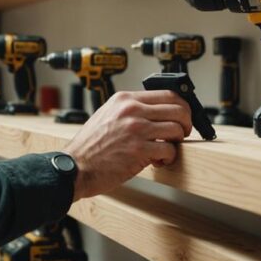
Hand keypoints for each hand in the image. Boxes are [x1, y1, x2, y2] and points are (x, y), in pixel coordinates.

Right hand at [63, 91, 192, 200]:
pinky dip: (168, 158)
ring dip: (176, 142)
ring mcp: (136, 129)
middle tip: (181, 134)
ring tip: (165, 150)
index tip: (181, 117)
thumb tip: (156, 113)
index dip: (180, 106)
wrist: (75, 167)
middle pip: (177, 109)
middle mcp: (131, 110)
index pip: (166, 94)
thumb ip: (130, 110)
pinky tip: (157, 161)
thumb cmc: (89, 146)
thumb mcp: (107, 116)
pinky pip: (169, 150)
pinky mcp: (140, 150)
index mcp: (124, 99)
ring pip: (177, 129)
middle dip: (185, 123)